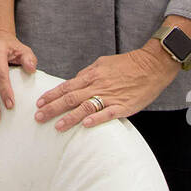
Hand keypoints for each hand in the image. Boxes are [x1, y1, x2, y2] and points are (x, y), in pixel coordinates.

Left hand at [35, 41, 179, 131]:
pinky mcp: (123, 106)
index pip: (66, 86)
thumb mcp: (103, 63)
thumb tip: (75, 82)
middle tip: (38, 117)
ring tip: (57, 126)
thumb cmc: (127, 64)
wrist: (151, 65)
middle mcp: (98, 85)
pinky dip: (96, 119)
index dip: (51, 95)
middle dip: (53, 108)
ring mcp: (110, 96)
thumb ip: (88, 73)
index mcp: (92, 75)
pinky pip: (107, 113)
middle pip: (70, 98)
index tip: (39, 102)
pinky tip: (86, 125)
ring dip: (70, 117)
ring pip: (85, 107)